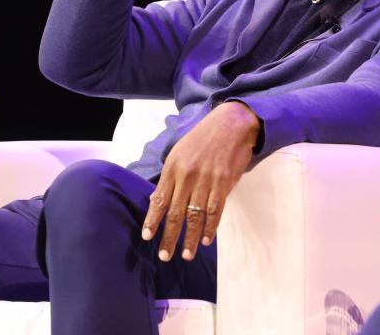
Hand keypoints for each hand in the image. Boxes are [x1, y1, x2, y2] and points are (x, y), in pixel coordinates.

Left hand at [141, 101, 260, 261]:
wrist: (231, 124)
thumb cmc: (203, 138)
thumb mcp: (179, 152)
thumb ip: (169, 177)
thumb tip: (156, 200)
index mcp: (173, 167)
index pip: (159, 199)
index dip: (152, 221)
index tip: (147, 237)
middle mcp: (187, 175)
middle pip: (175, 213)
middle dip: (169, 237)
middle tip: (164, 255)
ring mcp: (207, 180)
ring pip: (195, 216)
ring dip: (191, 238)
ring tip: (187, 254)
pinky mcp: (224, 182)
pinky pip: (215, 210)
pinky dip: (211, 227)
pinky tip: (207, 239)